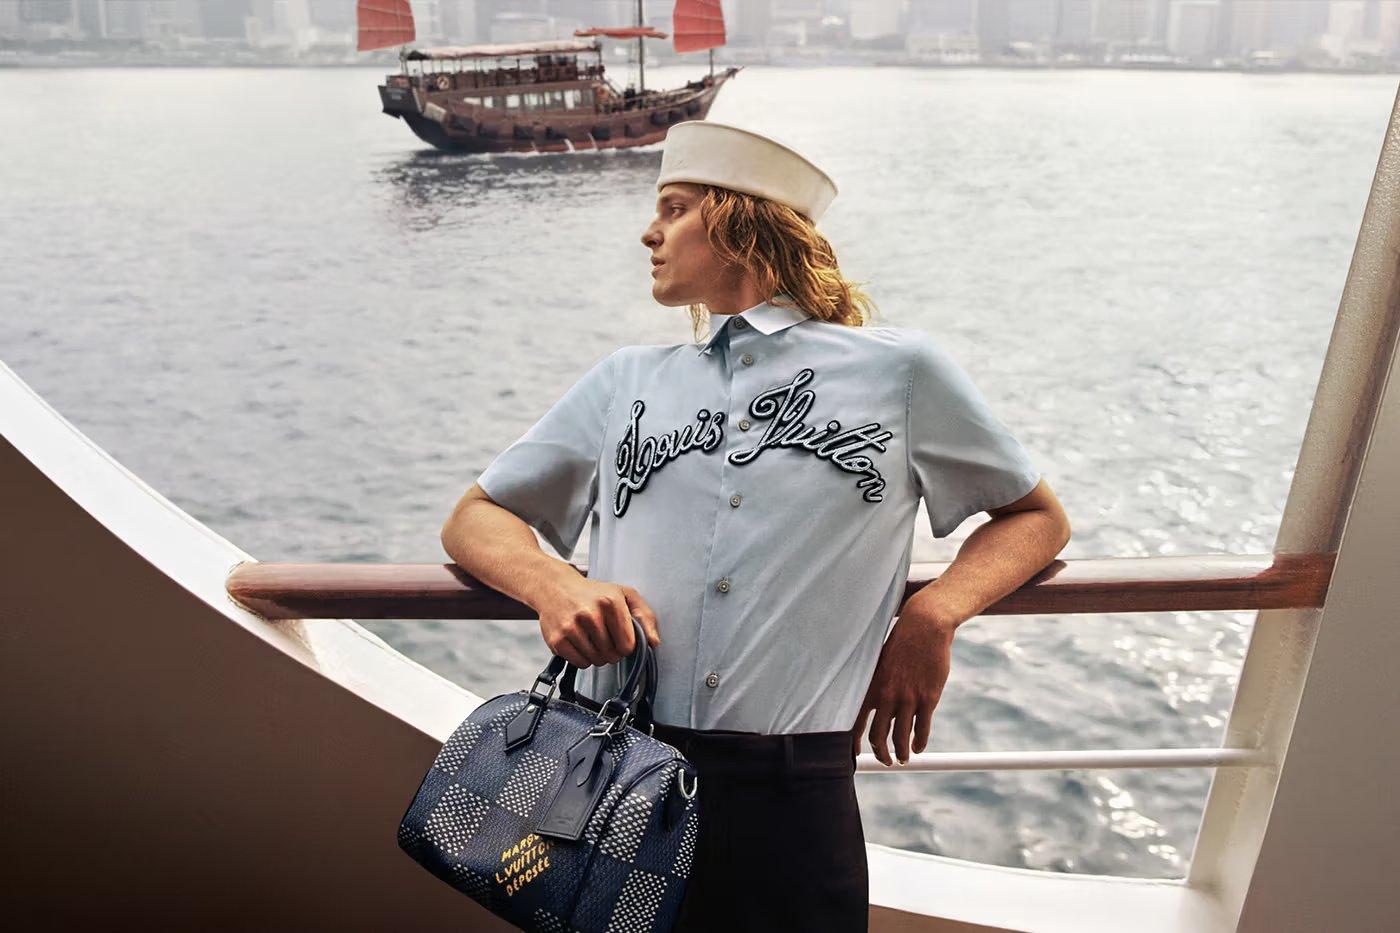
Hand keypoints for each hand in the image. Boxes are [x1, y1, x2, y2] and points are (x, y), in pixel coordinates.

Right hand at [535, 574, 660, 667]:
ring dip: (598, 655)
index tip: (620, 636)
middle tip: (604, 636)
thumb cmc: (593, 592)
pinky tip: (580, 642)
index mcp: (611, 602)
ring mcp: (571, 627)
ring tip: (592, 638)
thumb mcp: (625, 594)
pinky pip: (580, 663)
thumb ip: (645, 616)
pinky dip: (583, 658)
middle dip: (611, 651)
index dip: (626, 645)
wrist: (555, 586)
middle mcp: (590, 614)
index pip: (628, 645)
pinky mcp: (557, 639)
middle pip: (612, 655)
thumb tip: (654, 642)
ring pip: (596, 661)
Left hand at [850, 613, 953, 765]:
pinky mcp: (928, 698)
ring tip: (904, 759)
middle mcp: (887, 696)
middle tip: (886, 761)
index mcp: (871, 687)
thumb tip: (873, 708)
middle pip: (879, 737)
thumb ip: (875, 686)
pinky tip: (918, 748)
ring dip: (902, 753)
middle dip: (882, 754)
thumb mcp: (879, 663)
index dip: (853, 744)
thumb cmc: (900, 645)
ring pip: (901, 738)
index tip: (856, 756)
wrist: (924, 628)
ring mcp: (908, 698)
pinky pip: (922, 729)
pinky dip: (919, 743)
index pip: (855, 723)